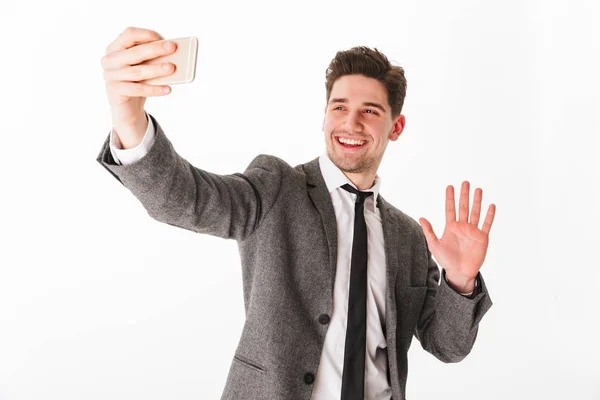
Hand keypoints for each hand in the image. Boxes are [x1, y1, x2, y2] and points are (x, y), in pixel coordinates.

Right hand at [101, 26, 176, 146]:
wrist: (126, 108)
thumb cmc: (137, 82)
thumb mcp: (143, 66)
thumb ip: (151, 58)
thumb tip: (172, 53)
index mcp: (115, 48)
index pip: (129, 35)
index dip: (145, 34)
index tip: (163, 38)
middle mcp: (109, 60)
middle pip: (134, 53)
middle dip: (155, 49)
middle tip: (172, 47)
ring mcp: (110, 76)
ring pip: (137, 72)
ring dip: (156, 69)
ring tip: (172, 68)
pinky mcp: (115, 91)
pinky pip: (137, 89)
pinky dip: (154, 89)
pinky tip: (167, 89)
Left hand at [419, 181, 495, 292]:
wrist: (459, 272)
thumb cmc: (446, 260)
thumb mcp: (434, 245)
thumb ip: (429, 231)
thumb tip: (421, 218)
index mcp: (451, 227)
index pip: (450, 209)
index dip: (450, 198)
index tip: (450, 186)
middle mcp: (462, 226)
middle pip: (463, 207)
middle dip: (464, 195)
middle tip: (465, 182)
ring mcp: (473, 231)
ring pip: (475, 212)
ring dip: (477, 201)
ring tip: (478, 189)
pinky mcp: (482, 238)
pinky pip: (486, 224)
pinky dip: (489, 215)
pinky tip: (491, 205)